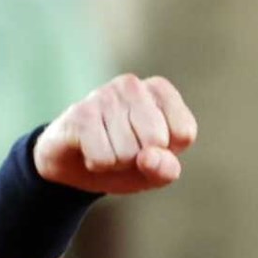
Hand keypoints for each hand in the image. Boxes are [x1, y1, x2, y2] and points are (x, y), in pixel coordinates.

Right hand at [34, 74, 197, 194]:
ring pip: (127, 152)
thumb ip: (166, 168)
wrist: (73, 164)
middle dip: (140, 158)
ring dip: (116, 162)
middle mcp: (132, 86)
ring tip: (106, 148)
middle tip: (124, 150)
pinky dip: (98, 164)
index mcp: (160, 91)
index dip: (167, 152)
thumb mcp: (156, 171)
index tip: (151, 147)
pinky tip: (88, 149)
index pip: (183, 133)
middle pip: (156, 140)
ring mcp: (103, 95)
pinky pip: (102, 158)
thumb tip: (149, 156)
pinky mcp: (79, 113)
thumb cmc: (126, 161)